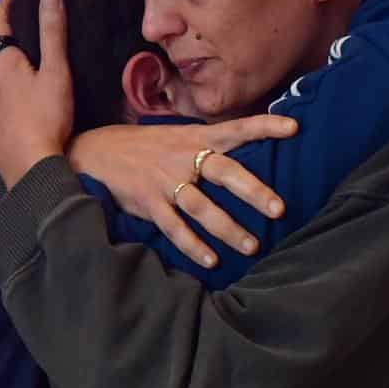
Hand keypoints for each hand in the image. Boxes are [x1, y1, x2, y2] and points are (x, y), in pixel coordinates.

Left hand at [0, 0, 73, 187]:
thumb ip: (53, 34)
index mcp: (5, 67)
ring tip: (26, 78)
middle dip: (8, 47)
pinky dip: (8, 104)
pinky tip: (20, 113)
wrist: (32, 170)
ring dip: (7, 78)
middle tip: (25, 40)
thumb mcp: (57, 72)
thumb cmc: (47, 119)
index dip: (1, 8)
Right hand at [69, 117, 294, 269]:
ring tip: (252, 247)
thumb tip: (245, 152)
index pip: (235, 128)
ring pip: (202, 207)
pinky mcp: (148, 203)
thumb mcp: (176, 136)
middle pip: (225, 171)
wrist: (94, 153)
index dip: (264, 126)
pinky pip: (175, 228)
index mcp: (195, 137)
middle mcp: (183, 157)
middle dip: (253, 191)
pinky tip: (211, 261)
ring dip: (228, 229)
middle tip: (279, 209)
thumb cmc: (144, 146)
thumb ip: (207, 144)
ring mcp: (165, 181)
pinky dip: (193, 246)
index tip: (294, 128)